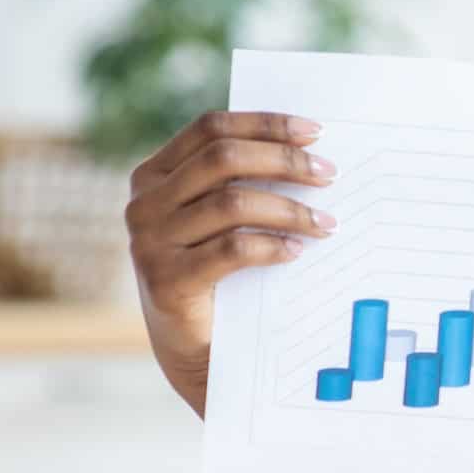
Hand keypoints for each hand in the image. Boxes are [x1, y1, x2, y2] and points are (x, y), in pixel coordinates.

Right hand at [124, 111, 336, 416]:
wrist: (193, 348)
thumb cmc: (219, 274)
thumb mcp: (221, 220)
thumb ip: (241, 184)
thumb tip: (312, 151)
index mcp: (154, 175)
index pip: (210, 128)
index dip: (265, 124)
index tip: (315, 131)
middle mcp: (144, 203)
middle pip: (223, 158)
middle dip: (284, 161)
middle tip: (329, 175)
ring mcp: (149, 242)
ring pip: (231, 204)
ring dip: (290, 209)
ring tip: (327, 223)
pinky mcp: (166, 280)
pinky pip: (231, 250)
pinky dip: (272, 246)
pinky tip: (298, 251)